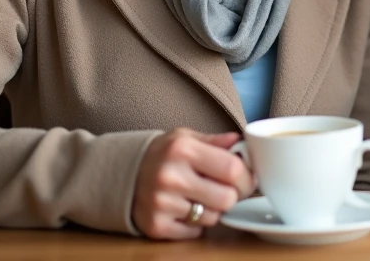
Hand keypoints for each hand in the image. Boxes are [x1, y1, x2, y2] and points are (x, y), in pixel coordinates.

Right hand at [131, 129, 255, 239]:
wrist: (121, 173)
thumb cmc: (163, 154)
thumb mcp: (185, 138)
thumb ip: (216, 141)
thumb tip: (242, 143)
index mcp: (182, 149)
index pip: (232, 169)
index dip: (247, 177)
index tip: (248, 178)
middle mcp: (170, 176)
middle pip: (227, 198)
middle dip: (233, 196)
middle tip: (227, 190)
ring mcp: (161, 203)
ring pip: (213, 217)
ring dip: (212, 209)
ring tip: (199, 196)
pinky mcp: (155, 226)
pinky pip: (195, 232)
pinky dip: (195, 223)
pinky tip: (184, 208)